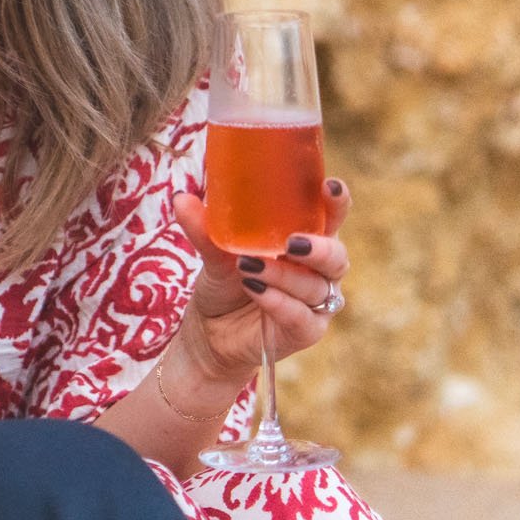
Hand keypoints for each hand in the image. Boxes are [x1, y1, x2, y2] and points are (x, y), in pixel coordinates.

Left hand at [167, 178, 351, 388]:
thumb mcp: (215, 254)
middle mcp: (318, 271)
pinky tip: (255, 290)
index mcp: (306, 240)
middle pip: (336, 257)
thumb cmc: (225, 283)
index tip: (330, 186)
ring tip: (248, 266)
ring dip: (282, 275)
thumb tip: (181, 198)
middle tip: (291, 242)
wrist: (211, 333)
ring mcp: (315, 303)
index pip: (331, 218)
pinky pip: (301, 317)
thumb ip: (205, 228)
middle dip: (318, 248)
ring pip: (314, 287)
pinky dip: (278, 301)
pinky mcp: (306, 331)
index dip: (338, 203)